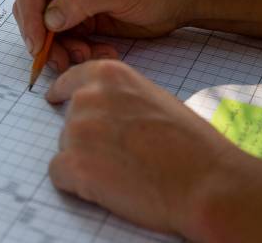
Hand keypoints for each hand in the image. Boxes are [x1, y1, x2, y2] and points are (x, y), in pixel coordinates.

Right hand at [12, 0, 195, 71]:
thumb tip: (49, 19)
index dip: (28, 13)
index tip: (39, 43)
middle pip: (31, 9)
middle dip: (44, 37)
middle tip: (62, 60)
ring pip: (45, 30)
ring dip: (62, 49)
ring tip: (88, 56)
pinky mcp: (77, 18)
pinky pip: (63, 41)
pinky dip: (76, 52)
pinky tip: (100, 53)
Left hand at [46, 59, 239, 236]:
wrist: (206, 182)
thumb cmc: (191, 145)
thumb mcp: (153, 99)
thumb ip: (120, 98)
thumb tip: (100, 110)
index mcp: (109, 75)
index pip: (70, 79)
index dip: (63, 92)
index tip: (55, 98)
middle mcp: (88, 97)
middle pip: (69, 121)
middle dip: (87, 139)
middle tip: (122, 157)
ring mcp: (78, 130)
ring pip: (65, 148)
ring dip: (85, 162)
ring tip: (123, 172)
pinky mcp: (74, 164)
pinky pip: (59, 174)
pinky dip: (77, 184)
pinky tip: (108, 187)